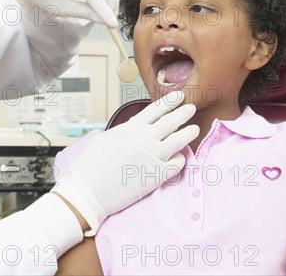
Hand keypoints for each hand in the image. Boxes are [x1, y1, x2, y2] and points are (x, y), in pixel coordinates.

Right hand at [51, 91, 198, 235]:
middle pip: (170, 121)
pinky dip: (180, 158)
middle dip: (183, 113)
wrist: (91, 189)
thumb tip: (129, 132)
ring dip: (188, 133)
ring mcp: (153, 156)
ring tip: (194, 129)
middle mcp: (144, 138)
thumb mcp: (104, 139)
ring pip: (179, 140)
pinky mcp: (158, 174)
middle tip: (191, 108)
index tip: (178, 96)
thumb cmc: (91, 165)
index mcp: (130, 128)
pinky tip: (179, 157)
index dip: (168, 102)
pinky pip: (177, 163)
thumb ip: (121, 133)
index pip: (154, 110)